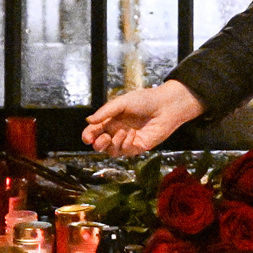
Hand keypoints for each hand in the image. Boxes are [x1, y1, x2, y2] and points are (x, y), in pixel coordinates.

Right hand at [81, 80, 205, 157]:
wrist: (166, 106)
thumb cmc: (144, 100)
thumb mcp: (121, 103)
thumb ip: (105, 112)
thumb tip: (88, 121)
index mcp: (111, 120)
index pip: (94, 131)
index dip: (88, 136)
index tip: (87, 138)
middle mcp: (117, 131)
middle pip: (100, 146)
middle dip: (99, 144)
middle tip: (104, 138)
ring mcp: (127, 141)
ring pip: (112, 152)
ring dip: (115, 143)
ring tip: (123, 131)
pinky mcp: (138, 147)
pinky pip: (126, 151)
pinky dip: (126, 144)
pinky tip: (133, 133)